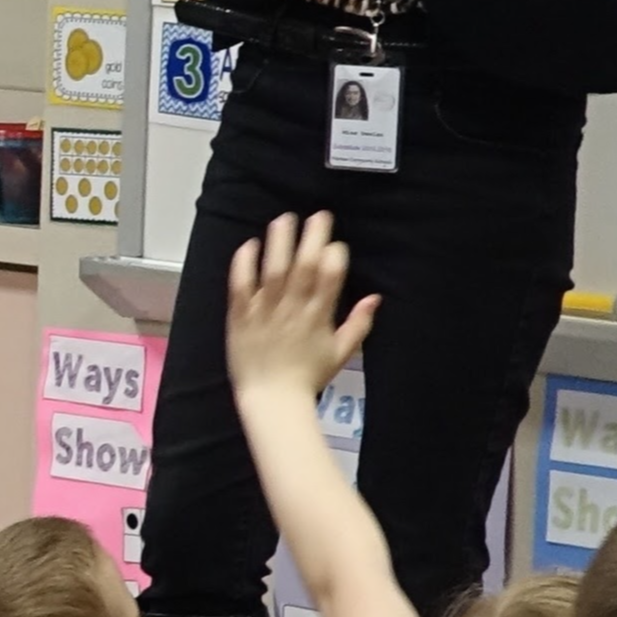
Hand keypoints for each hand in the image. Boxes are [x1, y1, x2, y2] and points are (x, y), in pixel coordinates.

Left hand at [226, 213, 379, 401]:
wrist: (272, 401)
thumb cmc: (308, 376)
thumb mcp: (341, 353)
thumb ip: (359, 324)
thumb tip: (376, 297)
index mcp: (319, 317)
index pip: (330, 279)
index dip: (334, 257)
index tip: (335, 242)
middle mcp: (293, 310)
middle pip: (304, 267)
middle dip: (311, 239)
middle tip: (317, 216)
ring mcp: (265, 312)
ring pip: (273, 271)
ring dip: (279, 243)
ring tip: (284, 219)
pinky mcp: (240, 317)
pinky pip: (240, 286)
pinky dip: (244, 265)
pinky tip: (249, 244)